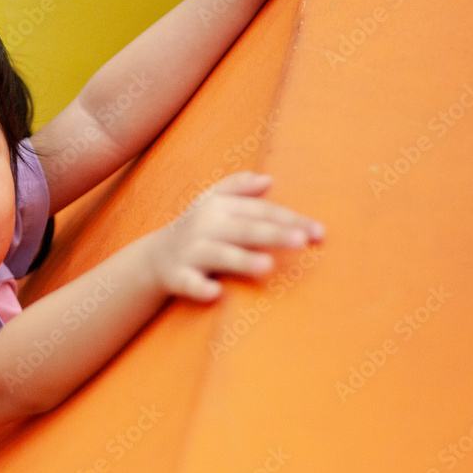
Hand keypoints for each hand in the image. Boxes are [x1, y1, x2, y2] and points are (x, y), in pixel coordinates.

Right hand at [149, 172, 322, 300]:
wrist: (154, 259)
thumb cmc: (195, 229)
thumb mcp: (211, 202)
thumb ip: (238, 187)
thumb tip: (269, 179)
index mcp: (218, 208)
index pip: (260, 211)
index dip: (289, 219)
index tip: (319, 232)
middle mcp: (205, 227)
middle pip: (244, 229)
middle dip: (273, 234)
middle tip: (301, 241)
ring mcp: (190, 252)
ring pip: (219, 254)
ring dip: (241, 259)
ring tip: (267, 265)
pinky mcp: (177, 276)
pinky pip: (189, 282)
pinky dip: (200, 287)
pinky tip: (216, 293)